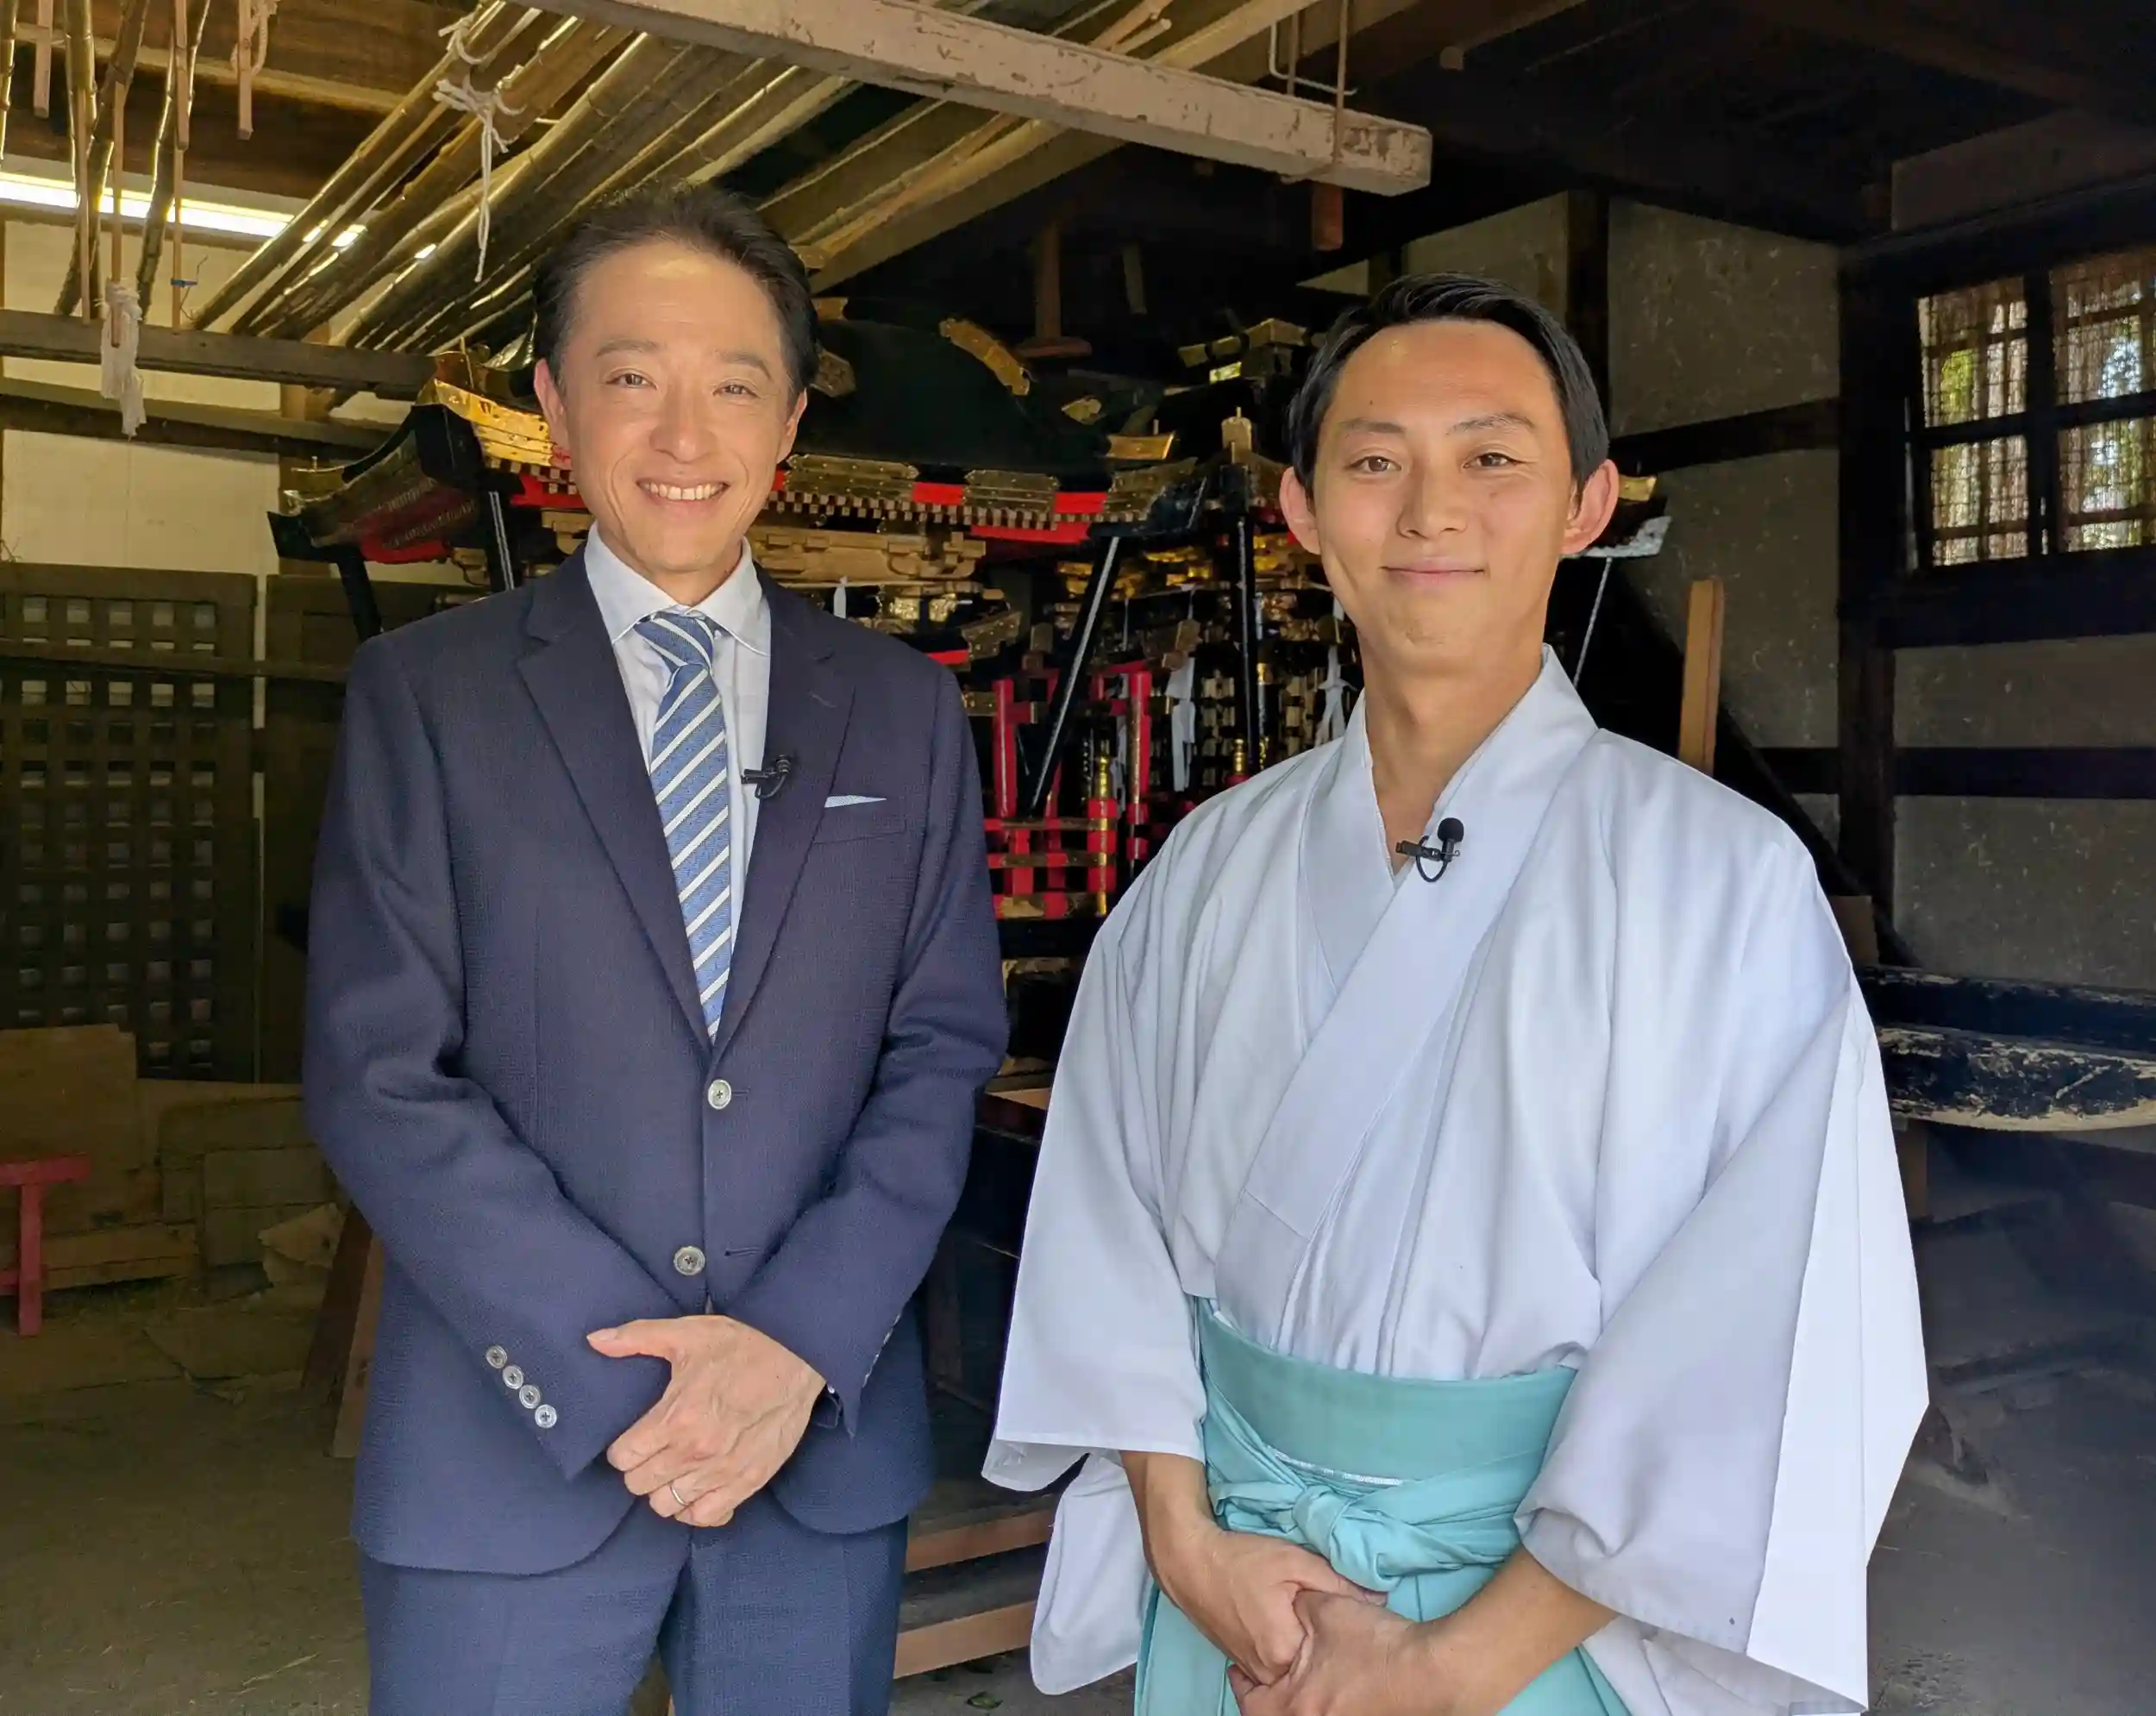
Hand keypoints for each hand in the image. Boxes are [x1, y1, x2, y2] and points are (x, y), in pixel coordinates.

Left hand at [587, 1314, 825, 1527]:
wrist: (799, 1357)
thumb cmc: (742, 1345)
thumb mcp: (687, 1333)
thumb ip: (637, 1337)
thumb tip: (595, 1340)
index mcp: (676, 1417)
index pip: (623, 1458)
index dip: (622, 1449)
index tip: (632, 1439)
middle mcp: (695, 1452)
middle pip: (639, 1485)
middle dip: (640, 1469)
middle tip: (653, 1451)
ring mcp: (722, 1472)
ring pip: (667, 1506)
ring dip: (664, 1489)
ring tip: (674, 1470)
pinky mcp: (749, 1482)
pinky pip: (707, 1517)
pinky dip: (696, 1509)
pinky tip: (698, 1488)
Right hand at [1157, 1524, 1383, 1687]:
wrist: (1188, 1560)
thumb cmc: (1242, 1559)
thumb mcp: (1296, 1562)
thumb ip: (1339, 1584)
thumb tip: (1381, 1599)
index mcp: (1284, 1651)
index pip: (1328, 1656)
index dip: (1341, 1635)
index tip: (1349, 1618)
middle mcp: (1265, 1670)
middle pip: (1308, 1665)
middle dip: (1322, 1645)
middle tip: (1328, 1615)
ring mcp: (1249, 1667)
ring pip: (1289, 1666)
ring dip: (1301, 1646)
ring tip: (1307, 1617)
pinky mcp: (1238, 1658)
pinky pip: (1270, 1662)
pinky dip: (1282, 1646)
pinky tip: (1285, 1621)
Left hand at [1228, 1590, 1436, 1715]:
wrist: (1427, 1671)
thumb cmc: (1372, 1644)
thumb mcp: (1323, 1608)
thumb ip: (1294, 1607)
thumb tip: (1286, 1606)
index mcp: (1294, 1705)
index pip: (1250, 1704)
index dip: (1240, 1683)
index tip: (1238, 1669)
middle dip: (1265, 1696)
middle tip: (1261, 1675)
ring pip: (1299, 1715)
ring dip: (1292, 1699)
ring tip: (1293, 1676)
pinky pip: (1321, 1715)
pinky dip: (1314, 1703)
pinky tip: (1324, 1682)